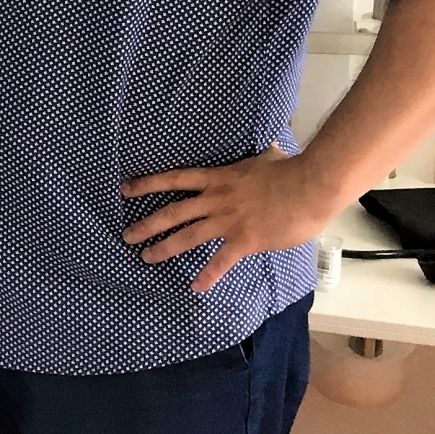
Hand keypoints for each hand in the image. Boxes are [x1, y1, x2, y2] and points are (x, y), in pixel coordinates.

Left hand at [121, 147, 338, 294]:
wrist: (309, 187)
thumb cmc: (291, 171)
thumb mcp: (268, 157)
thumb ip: (262, 156)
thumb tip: (272, 146)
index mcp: (218, 178)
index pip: (174, 179)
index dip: (148, 184)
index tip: (125, 189)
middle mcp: (215, 199)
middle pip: (172, 211)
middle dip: (147, 223)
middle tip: (126, 234)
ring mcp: (227, 220)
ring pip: (187, 235)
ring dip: (165, 247)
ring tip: (147, 257)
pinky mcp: (244, 239)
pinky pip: (221, 260)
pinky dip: (208, 275)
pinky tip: (195, 287)